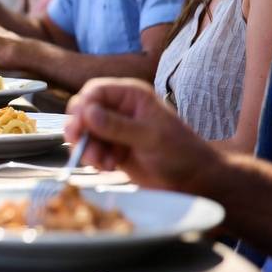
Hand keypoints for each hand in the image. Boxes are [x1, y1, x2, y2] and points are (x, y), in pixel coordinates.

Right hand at [65, 78, 219, 191]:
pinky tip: (109, 167)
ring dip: (87, 147)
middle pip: (84, 110)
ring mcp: (113, 129)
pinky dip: (94, 159)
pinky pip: (90, 149)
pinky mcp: (111, 148)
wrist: (192, 180)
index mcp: (130, 95)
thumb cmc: (180, 152)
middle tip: (79, 142)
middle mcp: (119, 108)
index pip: (96, 91)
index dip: (84, 106)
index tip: (81, 124)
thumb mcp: (150, 137)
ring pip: (84, 132)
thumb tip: (88, 114)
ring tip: (102, 163)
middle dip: (80, 128)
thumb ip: (118, 126)